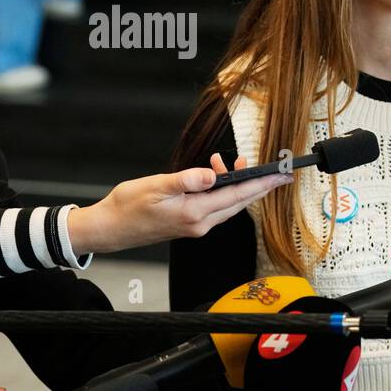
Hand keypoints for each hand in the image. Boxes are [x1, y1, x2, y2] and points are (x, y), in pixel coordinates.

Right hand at [67, 154, 290, 254]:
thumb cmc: (128, 206)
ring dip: (235, 184)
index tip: (281, 177)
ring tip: (229, 162)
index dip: (262, 184)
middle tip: (275, 171)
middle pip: (240, 202)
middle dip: (258, 185)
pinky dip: (221, 191)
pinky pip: (215, 207)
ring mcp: (197, 226)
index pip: (238, 195)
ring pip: (228, 204)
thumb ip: (186, 180)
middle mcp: (201, 223)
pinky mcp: (191, 224)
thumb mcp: (156, 186)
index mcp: (195, 213)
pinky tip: (212, 176)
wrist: (110, 229)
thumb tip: (212, 175)